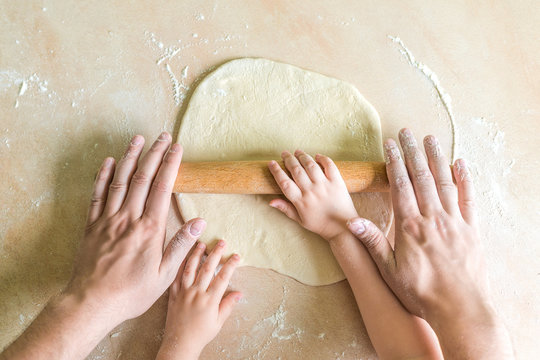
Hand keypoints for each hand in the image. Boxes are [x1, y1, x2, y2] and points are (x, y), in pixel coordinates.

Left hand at [1, 133, 207, 359]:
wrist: (92, 302)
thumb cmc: (131, 292)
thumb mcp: (164, 275)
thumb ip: (181, 245)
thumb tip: (199, 222)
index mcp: (149, 229)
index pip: (162, 188)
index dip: (170, 165)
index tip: (177, 148)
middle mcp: (128, 218)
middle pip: (142, 178)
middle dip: (154, 153)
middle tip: (163, 136)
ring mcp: (108, 219)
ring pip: (119, 180)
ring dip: (129, 157)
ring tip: (138, 139)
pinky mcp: (92, 225)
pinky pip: (97, 195)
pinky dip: (102, 176)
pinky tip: (107, 162)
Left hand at [156, 240, 241, 359]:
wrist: (179, 344)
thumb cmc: (200, 335)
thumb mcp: (218, 322)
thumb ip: (228, 305)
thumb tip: (239, 293)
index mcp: (209, 300)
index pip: (222, 278)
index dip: (230, 265)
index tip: (236, 255)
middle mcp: (196, 293)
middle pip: (207, 268)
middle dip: (215, 253)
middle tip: (221, 241)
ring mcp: (183, 292)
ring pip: (190, 269)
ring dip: (196, 254)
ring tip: (201, 243)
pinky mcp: (173, 294)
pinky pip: (176, 276)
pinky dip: (180, 265)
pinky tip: (183, 255)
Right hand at [267, 150, 357, 240]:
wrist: (342, 227)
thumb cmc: (320, 225)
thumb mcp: (300, 220)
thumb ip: (286, 209)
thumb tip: (271, 201)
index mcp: (301, 201)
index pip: (284, 183)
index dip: (276, 171)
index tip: (272, 163)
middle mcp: (311, 191)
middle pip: (296, 170)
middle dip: (288, 159)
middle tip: (284, 153)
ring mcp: (325, 186)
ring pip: (311, 165)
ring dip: (303, 156)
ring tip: (298, 152)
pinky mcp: (337, 183)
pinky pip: (329, 166)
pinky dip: (323, 159)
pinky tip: (317, 156)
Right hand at [347, 129, 512, 358]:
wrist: (459, 308)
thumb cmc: (421, 291)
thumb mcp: (389, 270)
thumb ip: (372, 242)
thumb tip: (351, 221)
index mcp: (410, 225)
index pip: (400, 185)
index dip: (394, 161)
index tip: (390, 143)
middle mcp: (433, 218)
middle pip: (421, 177)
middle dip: (413, 152)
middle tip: (407, 132)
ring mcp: (454, 221)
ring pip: (444, 182)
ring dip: (436, 158)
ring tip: (430, 139)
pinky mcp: (471, 229)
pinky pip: (469, 198)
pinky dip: (465, 179)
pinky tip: (460, 164)